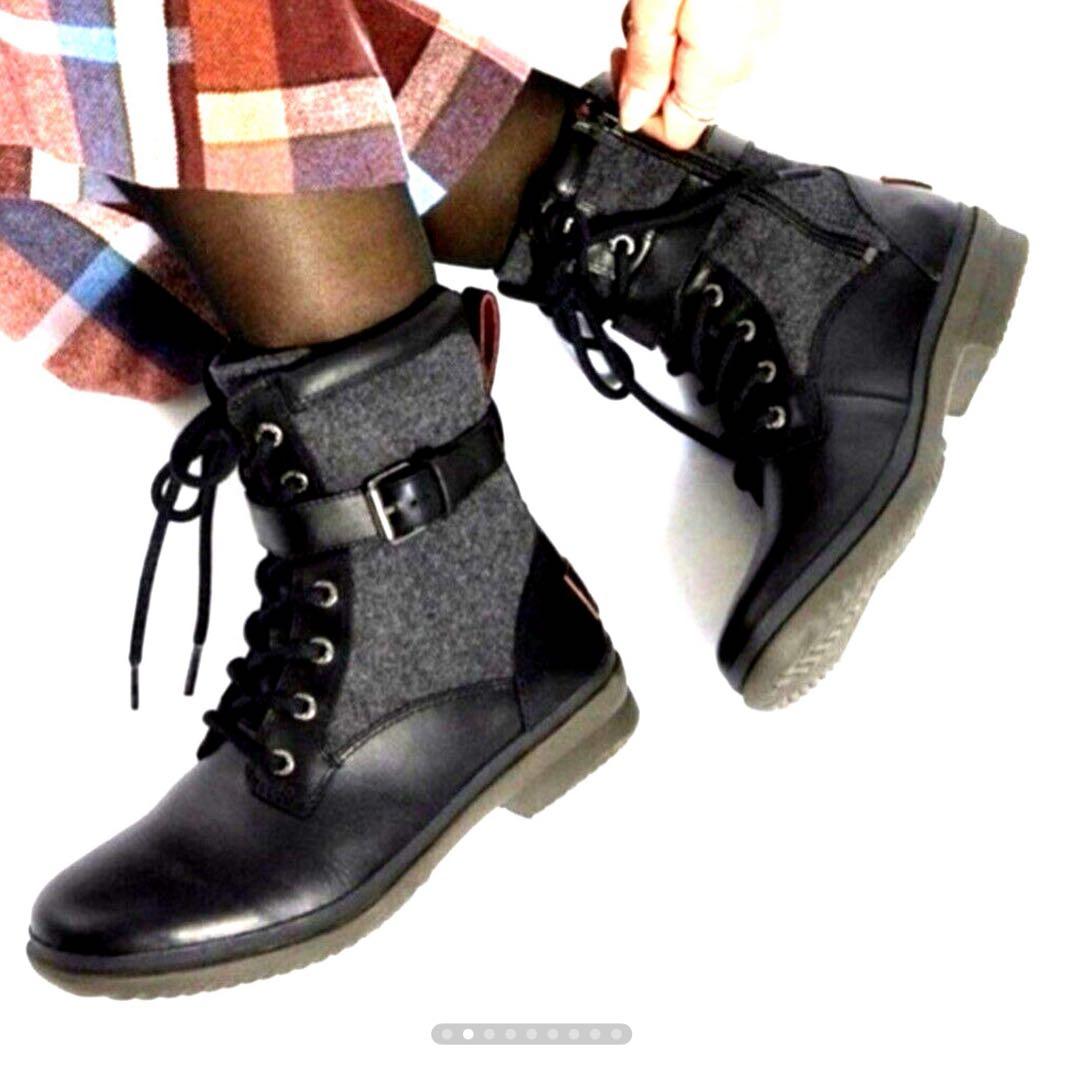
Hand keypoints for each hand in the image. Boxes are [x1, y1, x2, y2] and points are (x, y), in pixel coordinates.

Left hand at [612, 0, 775, 149]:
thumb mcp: (657, 2)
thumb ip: (647, 65)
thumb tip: (633, 117)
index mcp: (718, 69)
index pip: (676, 135)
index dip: (640, 111)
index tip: (621, 70)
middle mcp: (746, 63)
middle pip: (684, 100)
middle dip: (651, 70)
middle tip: (638, 23)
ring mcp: (760, 37)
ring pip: (698, 69)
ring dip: (670, 43)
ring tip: (663, 0)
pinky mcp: (763, 13)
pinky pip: (719, 40)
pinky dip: (693, 24)